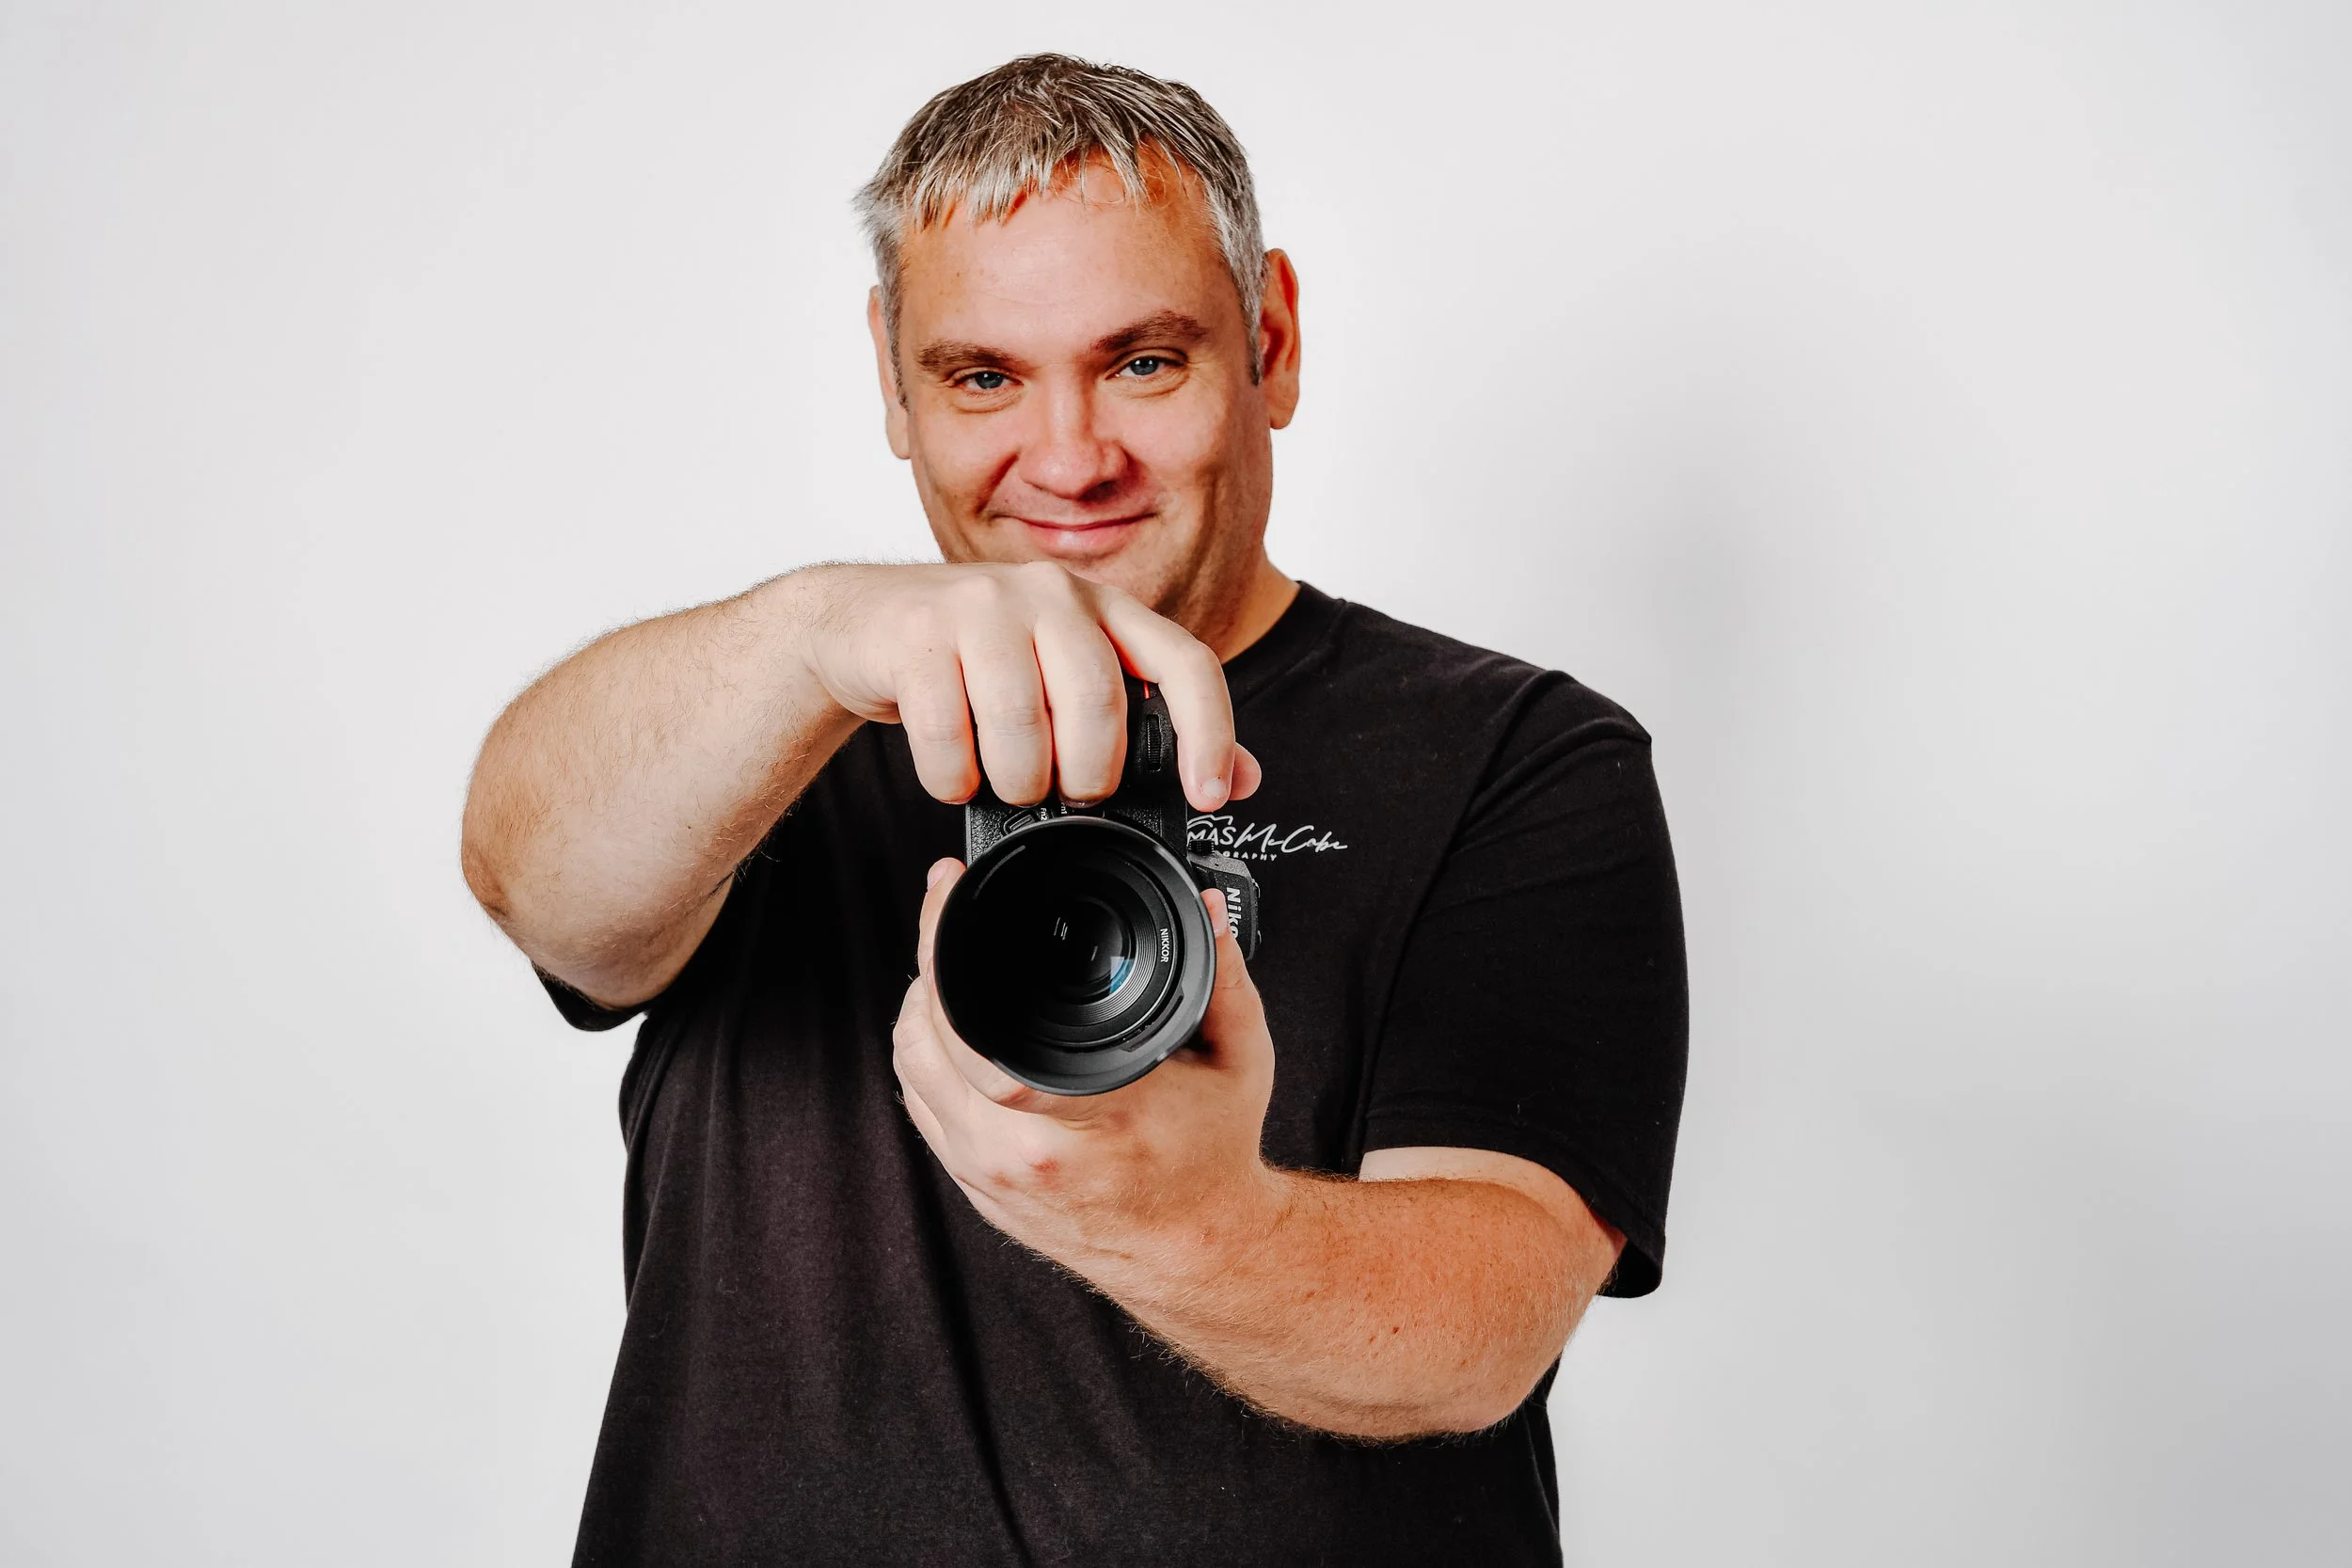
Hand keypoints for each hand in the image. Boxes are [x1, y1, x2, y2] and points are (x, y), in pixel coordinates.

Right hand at [793, 561, 1261, 811]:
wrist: (858, 623)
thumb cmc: (974, 661)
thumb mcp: (1064, 678)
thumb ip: (1144, 722)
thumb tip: (1239, 777)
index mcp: (1103, 606)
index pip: (1185, 660)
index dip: (1209, 732)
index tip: (1210, 795)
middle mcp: (1050, 593)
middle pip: (1099, 701)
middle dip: (1088, 774)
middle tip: (1069, 794)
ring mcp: (979, 605)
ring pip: (1021, 724)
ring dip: (1016, 782)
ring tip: (1006, 785)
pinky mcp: (916, 634)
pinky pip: (947, 732)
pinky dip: (952, 777)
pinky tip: (953, 773)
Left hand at [891, 858, 1283, 1289]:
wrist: (1197, 1252)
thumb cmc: (1213, 1158)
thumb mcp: (1238, 1058)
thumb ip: (1223, 976)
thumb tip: (1210, 907)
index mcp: (1083, 1116)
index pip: (975, 1034)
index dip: (943, 952)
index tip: (947, 890)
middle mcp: (1020, 1153)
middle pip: (921, 1041)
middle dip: (926, 962)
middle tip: (947, 914)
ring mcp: (988, 1175)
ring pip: (909, 1069)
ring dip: (918, 1009)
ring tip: (948, 965)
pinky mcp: (975, 1188)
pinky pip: (920, 1106)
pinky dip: (925, 1057)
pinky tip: (951, 1027)